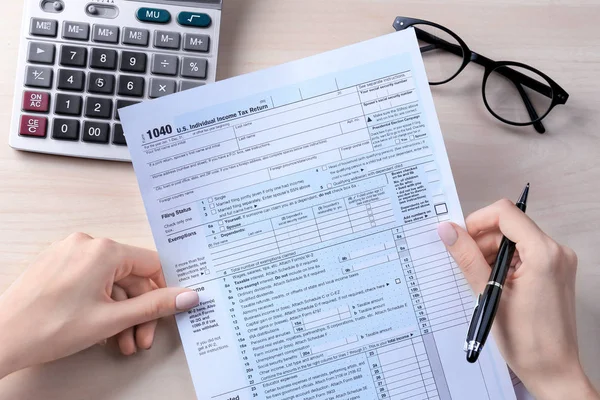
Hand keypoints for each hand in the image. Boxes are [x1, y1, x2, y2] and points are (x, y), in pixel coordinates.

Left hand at [0, 233, 198, 378]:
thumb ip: (155, 306)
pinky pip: (91, 281)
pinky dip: (101, 304)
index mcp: (104, 250)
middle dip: (138, 312)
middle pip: (130, 277)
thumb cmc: (47, 328)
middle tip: (141, 338)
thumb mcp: (112, 319)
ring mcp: (69, 253)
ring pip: (110, 282)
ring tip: (120, 342)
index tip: (168, 310)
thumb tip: (187, 296)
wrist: (0, 338)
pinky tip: (102, 329)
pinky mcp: (57, 265)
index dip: (163, 291)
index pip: (151, 264)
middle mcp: (87, 244)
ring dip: (120, 314)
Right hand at [437, 199, 597, 399]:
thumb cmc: (529, 341)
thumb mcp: (490, 294)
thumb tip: (448, 232)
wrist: (553, 371)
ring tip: (482, 283)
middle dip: (482, 242)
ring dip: (490, 255)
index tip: (460, 238)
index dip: (478, 221)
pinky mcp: (553, 271)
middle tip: (468, 268)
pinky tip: (493, 286)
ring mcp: (557, 261)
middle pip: (508, 227)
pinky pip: (522, 254)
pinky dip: (502, 264)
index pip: (506, 212)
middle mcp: (556, 252)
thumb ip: (467, 258)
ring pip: (513, 240)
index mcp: (544, 253)